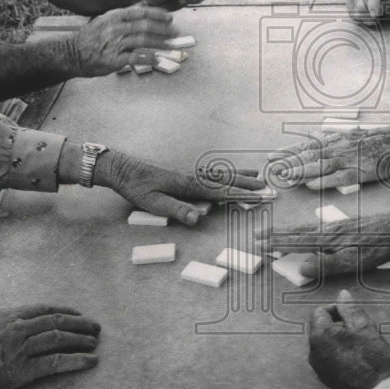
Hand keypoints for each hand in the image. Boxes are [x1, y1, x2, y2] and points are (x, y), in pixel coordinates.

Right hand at [0, 305, 100, 388]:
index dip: (65, 311)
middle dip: (80, 323)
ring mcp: (19, 349)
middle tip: (95, 327)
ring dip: (82, 340)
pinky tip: (90, 361)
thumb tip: (15, 329)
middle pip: (56, 321)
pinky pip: (56, 363)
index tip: (78, 314)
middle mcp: (15, 328)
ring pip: (60, 338)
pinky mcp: (21, 371)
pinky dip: (77, 360)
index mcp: (5, 317)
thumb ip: (0, 328)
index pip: (43, 309)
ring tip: (94, 343)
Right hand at [73, 4, 174, 75]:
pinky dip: (149, 58)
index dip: (157, 14)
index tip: (169, 17)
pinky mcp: (114, 60)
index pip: (140, 12)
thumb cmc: (90, 39)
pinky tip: (158, 59)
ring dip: (160, 43)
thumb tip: (142, 8)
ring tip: (172, 46)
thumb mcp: (104, 21)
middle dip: (163, 30)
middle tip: (175, 33)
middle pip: (145, 26)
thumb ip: (123, 16)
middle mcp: (115, 28)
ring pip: (143, 41)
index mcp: (114, 16)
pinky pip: (136, 57)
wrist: (71, 53)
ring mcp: (115, 44)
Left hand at [99, 149, 265, 224]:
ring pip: (220, 174)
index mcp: (188, 184)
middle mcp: (192, 176)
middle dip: (247, 183)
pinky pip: (210, 173)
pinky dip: (224, 173)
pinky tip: (227, 174)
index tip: (259, 194)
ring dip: (238, 175)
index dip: (241, 193)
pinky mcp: (183, 174)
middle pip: (225, 179)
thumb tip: (197, 218)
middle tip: (266, 186)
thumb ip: (176, 209)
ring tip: (255, 174)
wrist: (122, 169)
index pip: (221, 190)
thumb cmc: (136, 187)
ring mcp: (188, 173)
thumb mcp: (153, 202)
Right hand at [256, 211, 389, 278]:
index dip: (276, 241)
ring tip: (276, 234)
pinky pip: (317, 228)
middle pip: (297, 231)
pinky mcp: (347, 226)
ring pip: (307, 228)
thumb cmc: (379, 246)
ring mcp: (338, 226)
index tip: (258, 241)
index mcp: (327, 237)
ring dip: (289, 232)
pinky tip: (308, 234)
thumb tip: (301, 267)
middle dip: (276, 233)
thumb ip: (326, 264)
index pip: (295, 239)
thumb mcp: (353, 261)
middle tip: (257, 234)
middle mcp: (329, 229)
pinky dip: (304, 231)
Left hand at [267, 121, 389, 189]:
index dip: (288, 151)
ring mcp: (350, 159)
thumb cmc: (379, 138)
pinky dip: (325, 181)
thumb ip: (332, 137)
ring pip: (320, 166)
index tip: (271, 156)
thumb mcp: (352, 134)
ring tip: (285, 176)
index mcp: (336, 141)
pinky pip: (340, 178)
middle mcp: (339, 148)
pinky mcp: (362, 171)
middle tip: (270, 168)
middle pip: (308, 155)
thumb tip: (314, 134)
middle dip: (288, 162)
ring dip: (301, 171)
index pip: (306, 146)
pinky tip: (312, 185)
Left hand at [308, 289, 389, 388]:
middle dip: (336, 324)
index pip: (319, 312)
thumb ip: (350, 309)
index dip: (335, 310)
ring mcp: (318, 366)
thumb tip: (342, 294)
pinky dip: (336, 353)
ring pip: (323, 343)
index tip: (351, 317)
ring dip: (337, 339)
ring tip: (358, 345)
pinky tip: (355, 359)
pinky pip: (326, 358)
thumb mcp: (364, 328)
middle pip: (319, 327)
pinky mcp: (324, 378)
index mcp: (320, 335)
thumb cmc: (373, 359)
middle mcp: (313, 351)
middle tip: (358, 331)